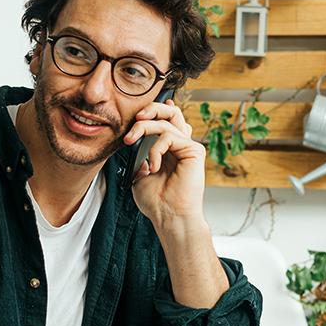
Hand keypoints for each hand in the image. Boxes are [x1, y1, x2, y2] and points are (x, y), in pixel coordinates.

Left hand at [125, 99, 206, 224]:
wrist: (168, 217)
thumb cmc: (155, 201)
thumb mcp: (139, 172)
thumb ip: (139, 153)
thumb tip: (134, 137)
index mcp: (169, 149)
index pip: (163, 120)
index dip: (150, 113)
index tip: (132, 120)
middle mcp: (180, 145)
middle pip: (170, 112)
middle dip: (150, 109)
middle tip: (135, 117)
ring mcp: (188, 147)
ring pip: (167, 120)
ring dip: (143, 127)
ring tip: (131, 142)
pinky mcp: (194, 151)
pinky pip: (169, 137)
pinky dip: (155, 149)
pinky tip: (152, 166)